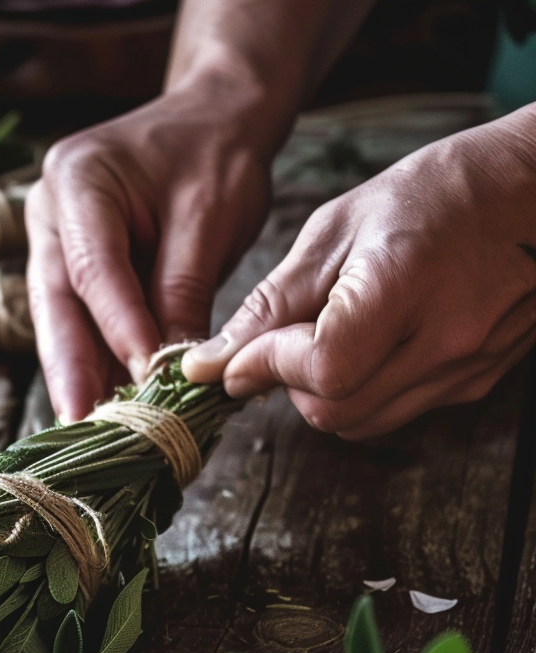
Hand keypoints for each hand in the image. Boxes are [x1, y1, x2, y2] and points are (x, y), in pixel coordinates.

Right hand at [26, 81, 275, 421]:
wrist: (212, 119)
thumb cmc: (216, 155)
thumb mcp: (210, 219)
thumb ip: (183, 292)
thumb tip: (171, 372)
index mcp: (79, 179)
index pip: (93, 267)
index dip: (116, 327)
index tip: (143, 376)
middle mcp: (50, 211)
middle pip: (57, 301)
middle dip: (72, 367)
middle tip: (81, 422)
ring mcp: (54, 241)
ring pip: (62, 319)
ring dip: (81, 372)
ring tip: (94, 426)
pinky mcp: (71, 267)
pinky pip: (82, 321)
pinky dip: (98, 359)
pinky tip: (110, 399)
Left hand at [182, 107, 535, 439]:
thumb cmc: (442, 190)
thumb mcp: (339, 227)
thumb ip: (272, 302)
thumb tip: (215, 361)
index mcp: (405, 287)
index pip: (320, 370)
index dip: (266, 367)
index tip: (238, 356)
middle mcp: (446, 341)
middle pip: (334, 411)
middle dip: (289, 384)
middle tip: (282, 342)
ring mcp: (467, 369)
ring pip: (360, 423)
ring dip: (322, 393)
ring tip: (330, 335)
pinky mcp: (476, 382)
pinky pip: (395, 411)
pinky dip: (361, 391)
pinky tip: (370, 344)